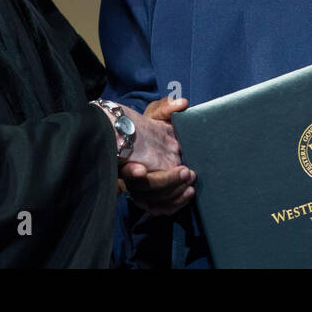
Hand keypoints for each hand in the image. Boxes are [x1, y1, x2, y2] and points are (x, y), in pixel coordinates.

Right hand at [120, 97, 195, 215]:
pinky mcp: (150, 196)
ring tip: (190, 184)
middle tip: (185, 171)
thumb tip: (182, 104)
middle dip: (164, 181)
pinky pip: (158, 208)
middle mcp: (129, 174)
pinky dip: (172, 205)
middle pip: (141, 187)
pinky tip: (187, 196)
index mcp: (125, 154)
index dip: (130, 171)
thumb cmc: (152, 126)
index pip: (121, 166)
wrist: (154, 143)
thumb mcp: (157, 113)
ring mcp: (139, 187)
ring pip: (151, 200)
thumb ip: (167, 107)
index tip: (141, 170)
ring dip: (171, 194)